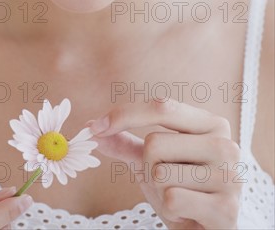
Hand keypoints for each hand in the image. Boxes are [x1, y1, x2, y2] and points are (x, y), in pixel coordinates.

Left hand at [86, 97, 242, 229]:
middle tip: (170, 181)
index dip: (124, 115)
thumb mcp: (154, 160)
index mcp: (212, 124)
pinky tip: (187, 213)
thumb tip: (92, 127)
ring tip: (180, 199)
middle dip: (148, 167)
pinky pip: (171, 200)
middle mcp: (226, 145)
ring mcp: (231, 177)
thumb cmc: (183, 188)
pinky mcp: (226, 209)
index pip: (162, 107)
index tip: (96, 127)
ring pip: (160, 174)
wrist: (211, 229)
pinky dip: (169, 211)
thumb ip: (126, 142)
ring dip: (158, 192)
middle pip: (154, 144)